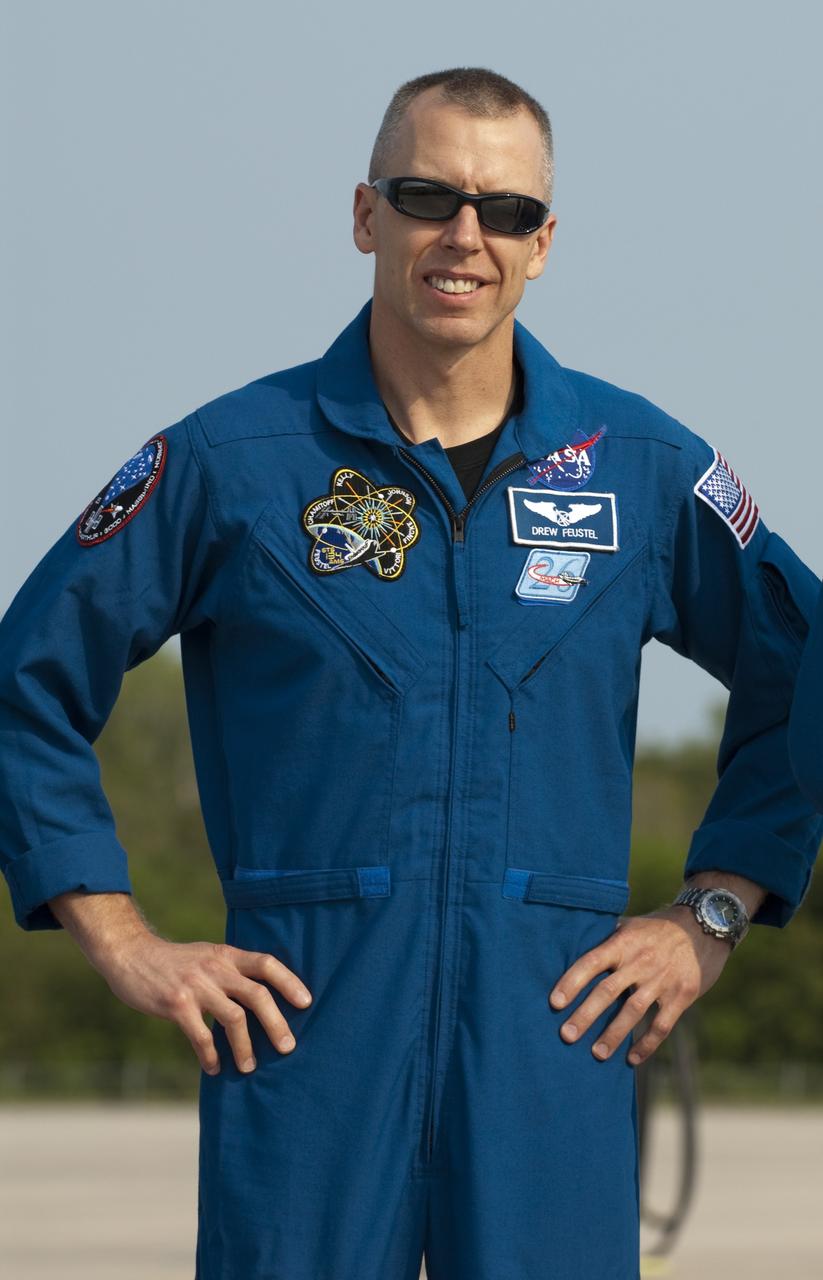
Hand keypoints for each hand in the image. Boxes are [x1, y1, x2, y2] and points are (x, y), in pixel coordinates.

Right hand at [97, 934, 312, 1074]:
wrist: (131, 955)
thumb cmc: (175, 962)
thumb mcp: (207, 956)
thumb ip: (231, 972)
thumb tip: (262, 999)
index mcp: (226, 955)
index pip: (267, 964)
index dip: (290, 982)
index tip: (306, 1003)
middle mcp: (216, 968)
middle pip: (258, 995)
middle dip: (276, 1024)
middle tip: (288, 1048)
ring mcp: (196, 986)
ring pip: (234, 1019)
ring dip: (245, 1047)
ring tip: (250, 1067)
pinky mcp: (176, 1004)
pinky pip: (201, 1036)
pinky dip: (211, 1055)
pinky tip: (215, 1067)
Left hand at [548, 906, 731, 1065]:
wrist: (704, 926)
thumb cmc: (658, 928)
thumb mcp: (631, 926)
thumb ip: (608, 941)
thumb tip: (574, 951)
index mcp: (623, 943)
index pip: (591, 962)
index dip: (572, 981)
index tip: (555, 1002)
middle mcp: (640, 961)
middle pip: (607, 991)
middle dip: (585, 1015)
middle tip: (566, 1035)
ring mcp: (661, 980)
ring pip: (632, 1011)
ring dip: (613, 1035)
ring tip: (596, 1054)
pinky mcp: (681, 996)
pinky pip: (661, 1025)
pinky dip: (646, 1044)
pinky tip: (631, 1060)